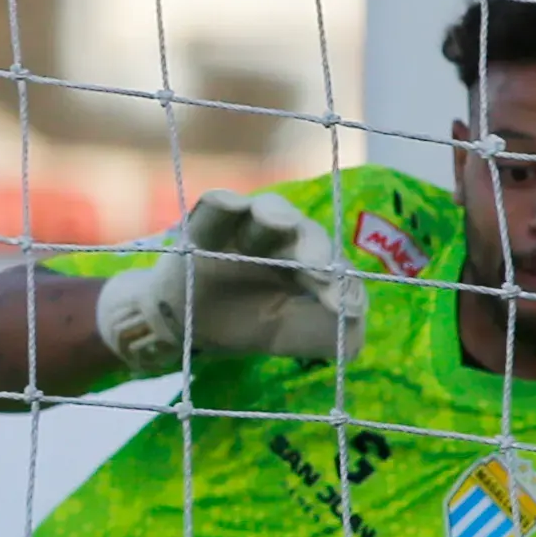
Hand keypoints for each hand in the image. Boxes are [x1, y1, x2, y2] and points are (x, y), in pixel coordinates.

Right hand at [90, 190, 366, 375]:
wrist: (178, 326)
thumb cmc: (238, 324)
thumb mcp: (285, 333)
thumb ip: (324, 332)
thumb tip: (356, 325)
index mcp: (304, 260)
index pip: (330, 262)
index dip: (338, 280)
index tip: (340, 303)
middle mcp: (279, 237)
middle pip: (304, 232)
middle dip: (314, 249)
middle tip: (318, 272)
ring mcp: (242, 226)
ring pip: (269, 209)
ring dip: (277, 215)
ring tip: (281, 223)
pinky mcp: (204, 223)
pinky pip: (216, 206)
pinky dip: (224, 203)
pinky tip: (231, 204)